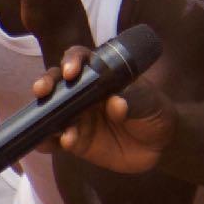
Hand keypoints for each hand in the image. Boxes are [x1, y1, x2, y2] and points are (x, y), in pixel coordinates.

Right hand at [31, 46, 176, 173]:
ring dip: (44, 115)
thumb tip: (117, 103)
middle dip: (47, 82)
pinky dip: (48, 141)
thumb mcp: (150, 102)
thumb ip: (134, 101)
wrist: (160, 145)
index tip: (71, 71)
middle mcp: (84, 92)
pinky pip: (56, 140)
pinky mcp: (77, 141)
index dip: (72, 60)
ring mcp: (78, 116)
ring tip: (47, 127)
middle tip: (43, 90)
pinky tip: (45, 144)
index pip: (82, 59)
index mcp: (102, 74)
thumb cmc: (154, 111)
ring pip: (52, 111)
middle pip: (59, 82)